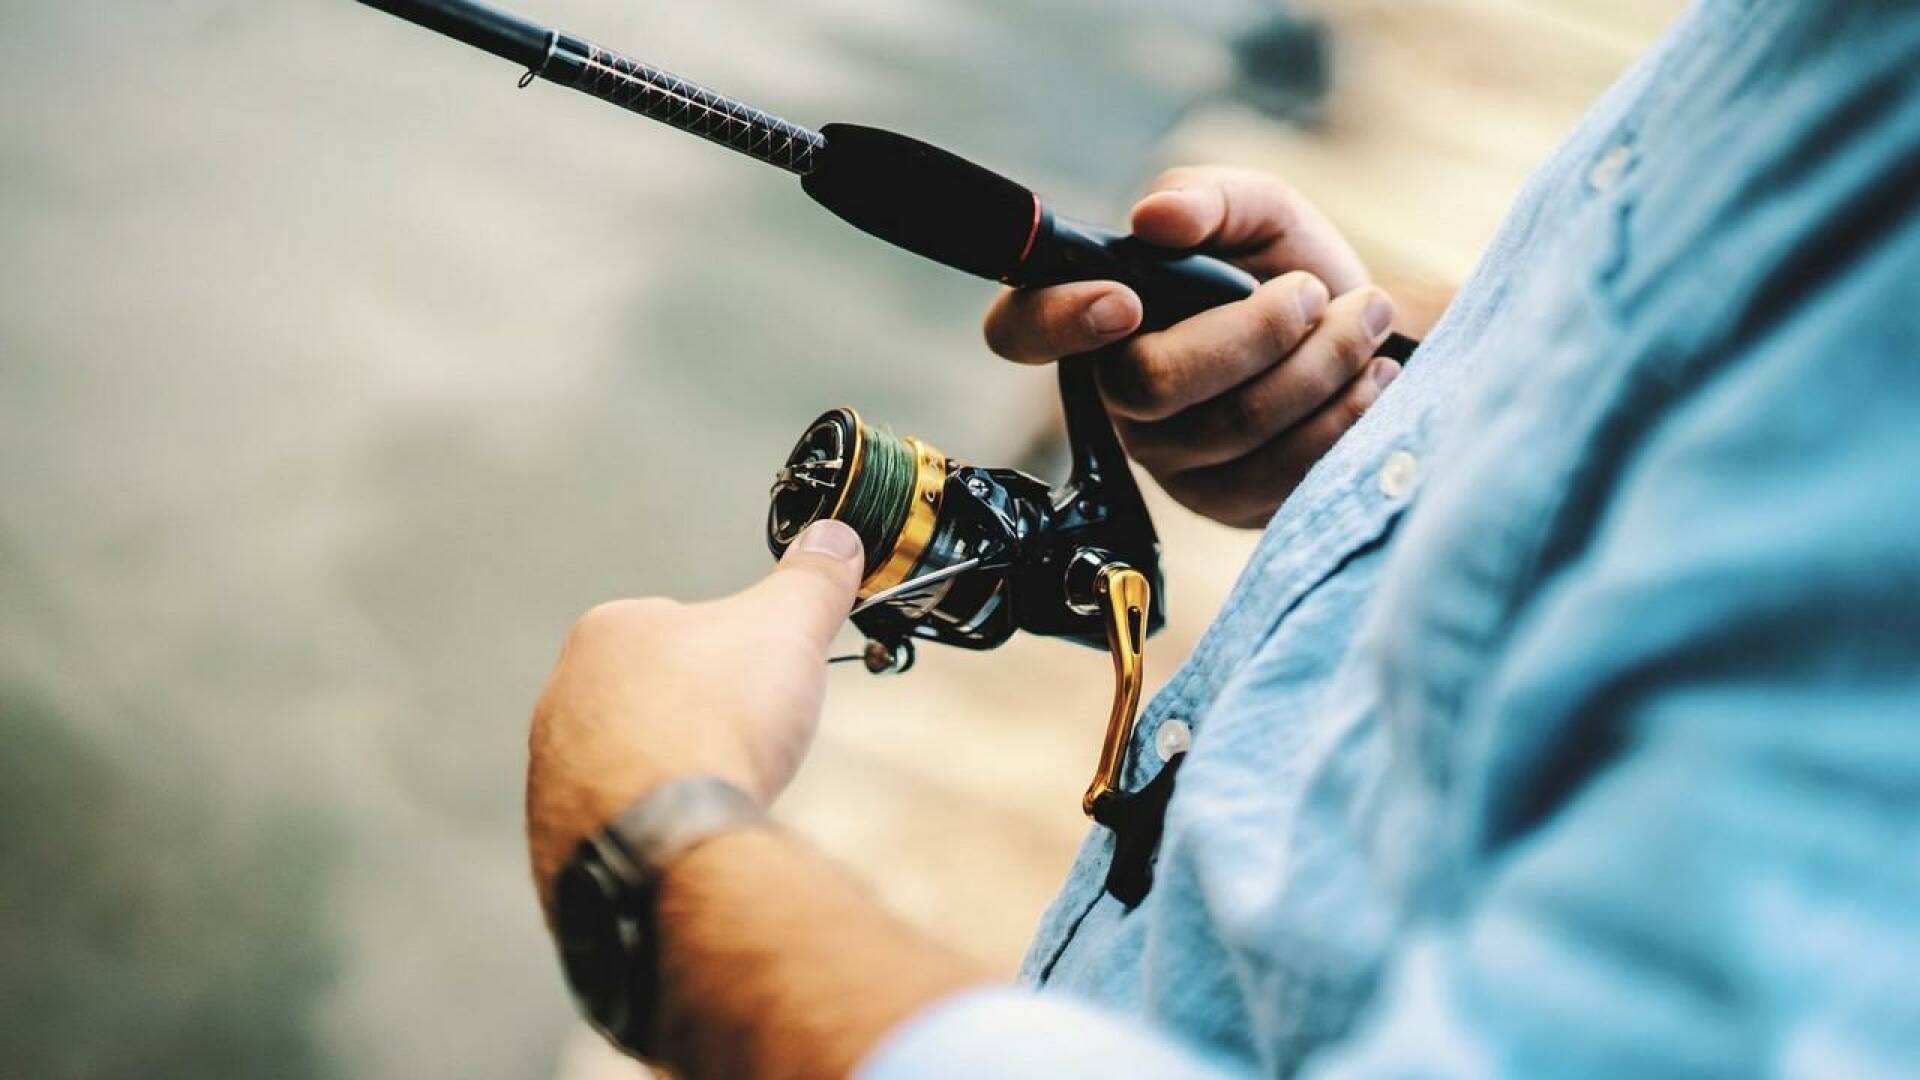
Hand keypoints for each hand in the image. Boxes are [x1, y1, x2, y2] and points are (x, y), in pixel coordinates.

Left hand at [524, 520, 864, 913]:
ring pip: (629, 762)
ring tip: (719, 790)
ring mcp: (552, 771)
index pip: (675, 626)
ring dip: (673, 774)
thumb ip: (811, 580)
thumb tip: (836, 538)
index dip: (730, 655)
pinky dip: (653, 827)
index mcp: (606, 632)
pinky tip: (688, 832)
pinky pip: (615, 823)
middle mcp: (562, 697)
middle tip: (744, 739)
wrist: (667, 835)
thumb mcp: (787, 627)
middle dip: (698, 716)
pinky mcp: (556, 836)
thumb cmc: (715, 720)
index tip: (759, 683)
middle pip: (650, 697)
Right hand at [983, 166, 1402, 528]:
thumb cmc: (1288, 272)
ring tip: (1362, 319)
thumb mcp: (1258, 211)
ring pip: (1232, 426)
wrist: (1366, 340)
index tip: (1126, 300)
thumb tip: (1156, 217)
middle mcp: (1117, 395)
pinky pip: (1280, 472)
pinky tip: (1367, 377)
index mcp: (1097, 316)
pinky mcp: (1225, 503)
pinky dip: (1343, 413)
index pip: (1021, 330)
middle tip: (1312, 292)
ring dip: (1320, 364)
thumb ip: (1209, 197)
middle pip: (1151, 384)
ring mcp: (1168, 459)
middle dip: (1256, 333)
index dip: (1056, 321)